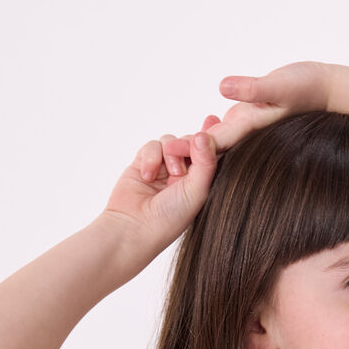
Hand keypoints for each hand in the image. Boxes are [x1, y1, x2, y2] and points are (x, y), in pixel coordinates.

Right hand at [102, 115, 221, 248]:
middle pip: (191, 142)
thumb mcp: (197, 190)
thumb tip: (204, 134)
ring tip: (168, 174)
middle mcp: (186, 174)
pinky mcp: (144, 163)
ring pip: (171, 141)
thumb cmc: (171, 217)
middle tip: (182, 162)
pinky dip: (151, 157)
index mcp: (203, 182)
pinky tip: (148, 175)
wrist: (134, 228)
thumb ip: (205, 162)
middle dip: (187, 146)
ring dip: (169, 154)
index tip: (213, 119)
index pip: (212, 153)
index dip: (214, 137)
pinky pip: (152, 145)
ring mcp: (165, 168)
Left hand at [160, 61, 330, 161]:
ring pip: (217, 143)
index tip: (168, 150)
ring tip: (168, 153)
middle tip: (156, 160)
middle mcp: (248, 133)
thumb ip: (254, 89)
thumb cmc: (308, 86)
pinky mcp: (253, 121)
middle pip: (211, 148)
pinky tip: (198, 138)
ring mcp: (250, 129)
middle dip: (185, 154)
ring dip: (195, 148)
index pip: (216, 141)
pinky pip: (227, 133)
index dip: (191, 147)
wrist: (328, 92)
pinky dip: (210, 137)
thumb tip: (223, 88)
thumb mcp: (280, 84)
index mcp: (250, 127)